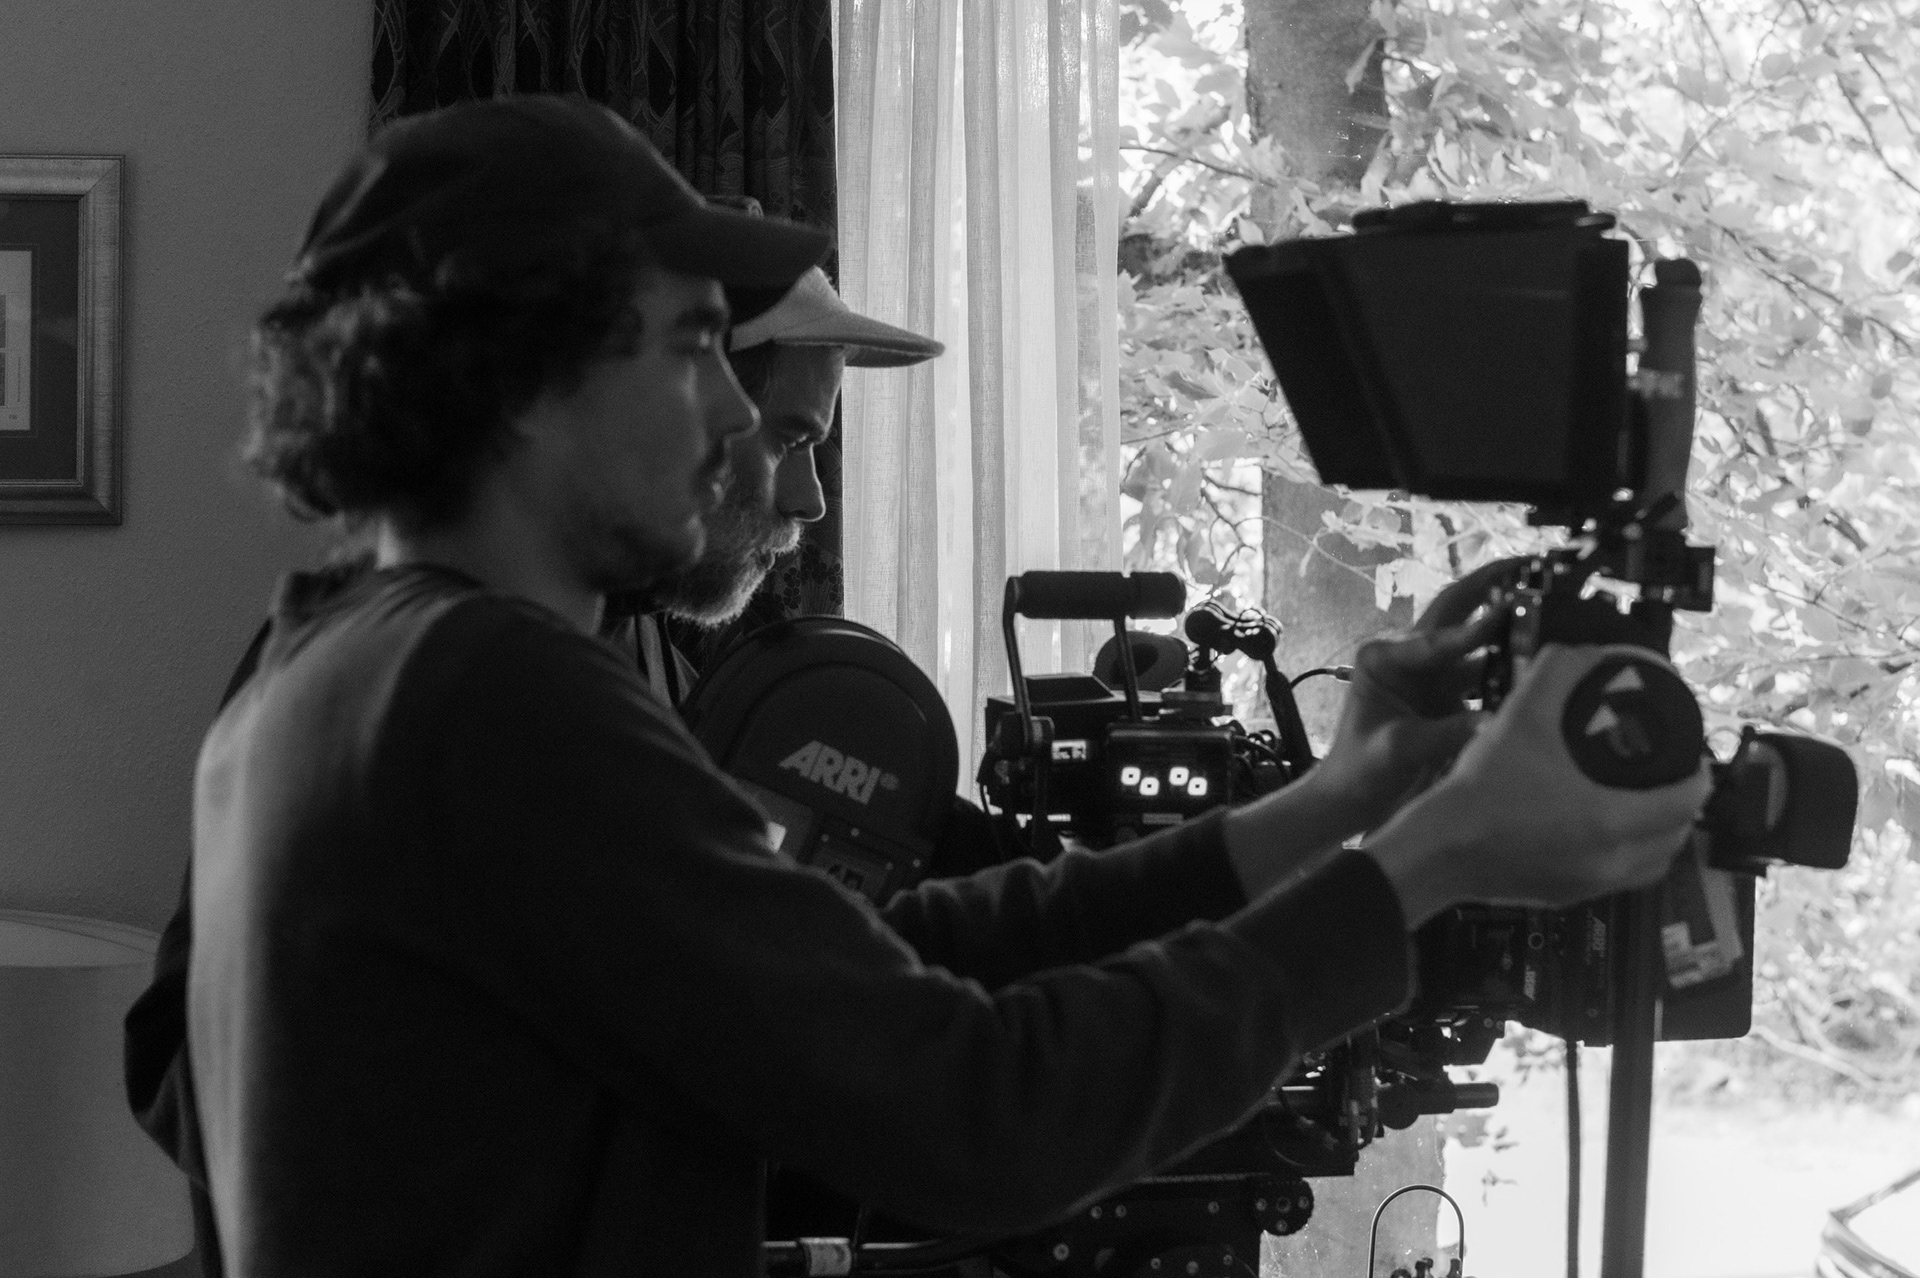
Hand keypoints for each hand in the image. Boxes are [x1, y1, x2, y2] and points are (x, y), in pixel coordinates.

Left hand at [1306, 558, 1521, 831]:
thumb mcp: (1397, 750)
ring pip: (1477, 642)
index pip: (1433, 640)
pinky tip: (1543, 659)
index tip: (1502, 615)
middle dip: (1489, 584)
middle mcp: (1409, 655)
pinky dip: (1512, 665)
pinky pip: (1487, 672)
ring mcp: (1433, 673)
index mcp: (1383, 657)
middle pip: (1454, 611)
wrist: (1352, 796)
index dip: (1471, 631)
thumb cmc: (1360, 769)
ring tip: (1550, 607)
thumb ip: (1444, 734)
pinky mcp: (1451, 694)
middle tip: (1528, 563)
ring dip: (1508, 627)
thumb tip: (1494, 723)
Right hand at [1365, 642, 1712, 925]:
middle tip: (1666, 774)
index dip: (1699, 776)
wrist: (1436, 850)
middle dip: (1681, 804)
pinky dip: (1628, 856)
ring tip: (1642, 803)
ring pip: (1653, 862)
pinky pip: (1621, 878)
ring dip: (1659, 833)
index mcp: (1611, 820)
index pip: (1685, 801)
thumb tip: (1586, 652)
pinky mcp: (1567, 899)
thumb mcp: (1519, 717)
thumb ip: (1556, 675)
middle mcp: (1612, 862)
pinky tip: (1603, 833)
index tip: (1692, 757)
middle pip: (1676, 835)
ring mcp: (1591, 886)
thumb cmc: (1483, 786)